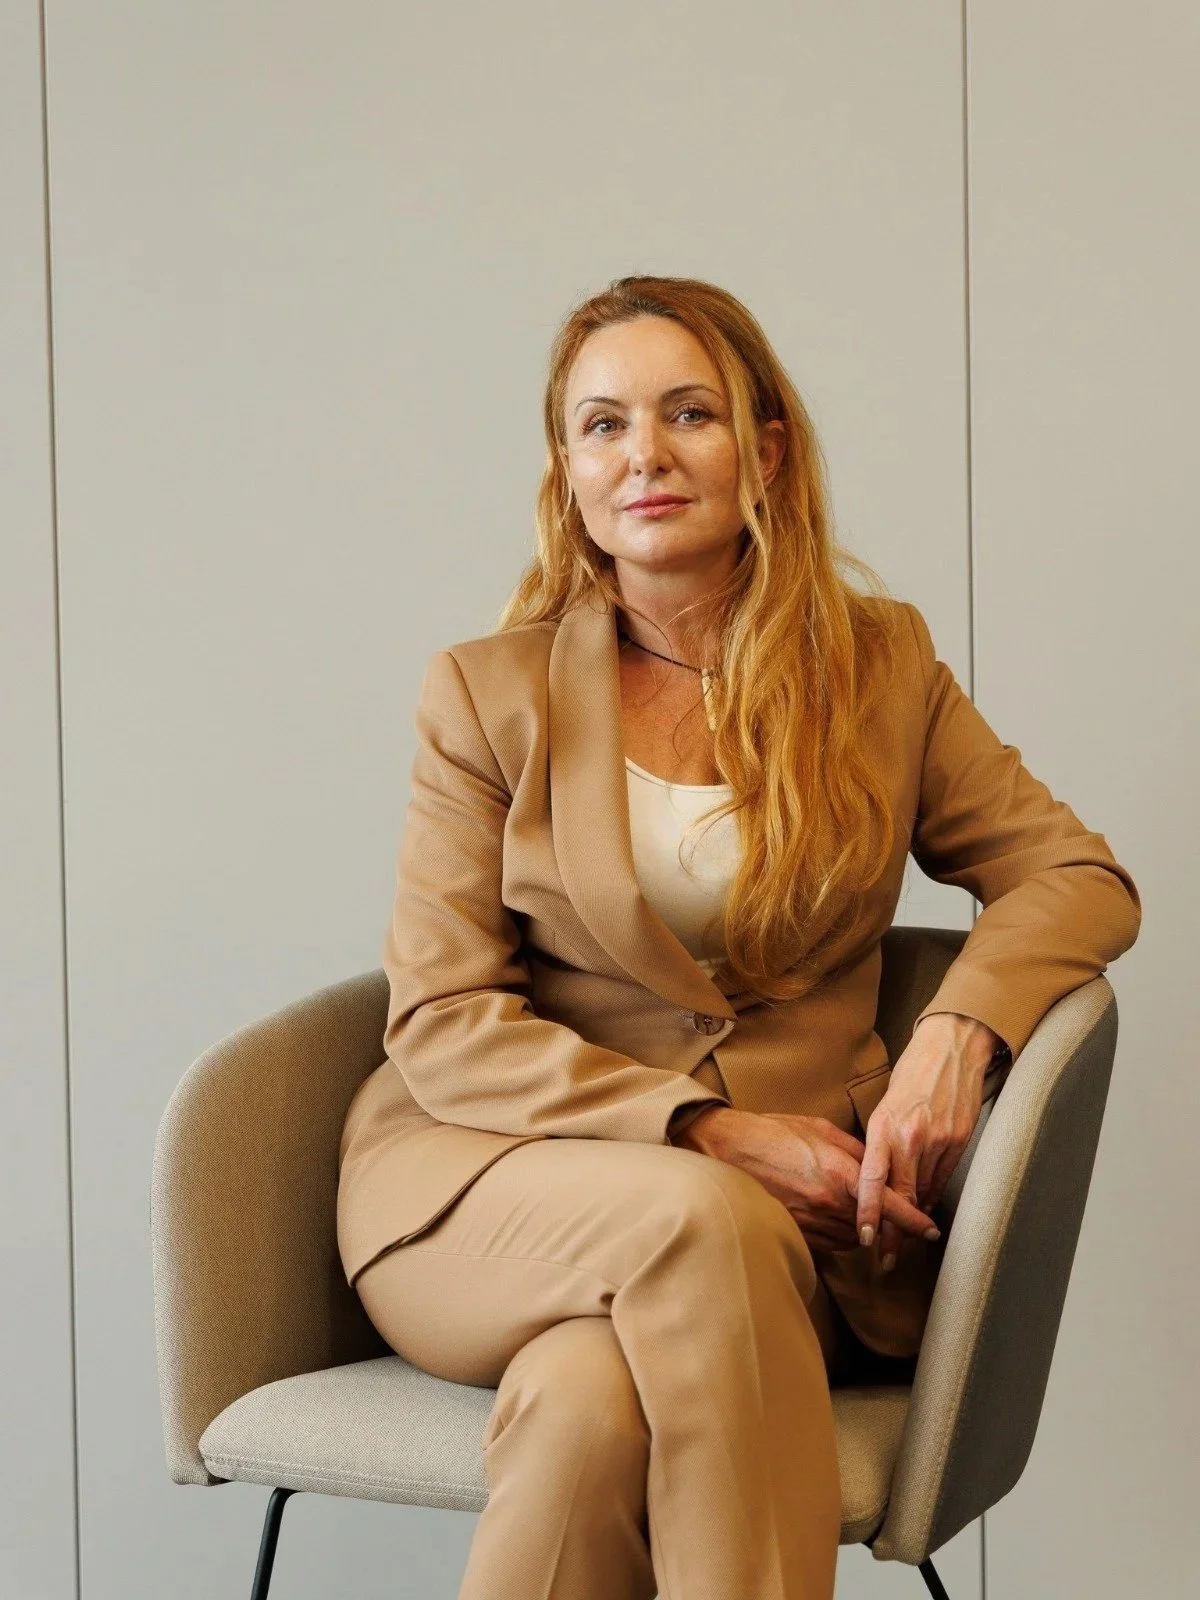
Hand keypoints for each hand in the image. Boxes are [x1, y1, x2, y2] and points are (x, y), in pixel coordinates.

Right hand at [679, 1105, 940, 1254]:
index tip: (933, 1230)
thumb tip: (879, 1166)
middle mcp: (830, 1204)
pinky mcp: (795, 1233)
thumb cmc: (773, 1132)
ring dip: (860, 1228)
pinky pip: (830, 1243)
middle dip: (885, 1223)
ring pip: (853, 1238)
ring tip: (848, 1207)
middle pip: (874, 1226)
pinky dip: (837, 1233)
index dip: (916, 1220)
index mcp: (841, 1173)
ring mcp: (811, 1222)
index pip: (891, 1204)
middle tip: (892, 1218)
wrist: (727, 1149)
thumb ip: (856, 1151)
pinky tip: (828, 1214)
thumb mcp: (821, 1130)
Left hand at [856, 1012, 997, 1270]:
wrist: (951, 1048)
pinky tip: (925, 1206)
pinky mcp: (961, 1141)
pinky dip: (932, 1195)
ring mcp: (939, 1140)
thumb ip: (881, 1143)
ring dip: (913, 1215)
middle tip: (887, 1258)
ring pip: (924, 1191)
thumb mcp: (886, 1106)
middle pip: (901, 1197)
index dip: (869, 1213)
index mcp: (884, 1126)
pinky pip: (943, 1179)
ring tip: (905, 1236)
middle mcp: (911, 1136)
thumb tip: (876, 1182)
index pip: (871, 1179)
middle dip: (894, 1232)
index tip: (867, 1239)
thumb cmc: (912, 1076)